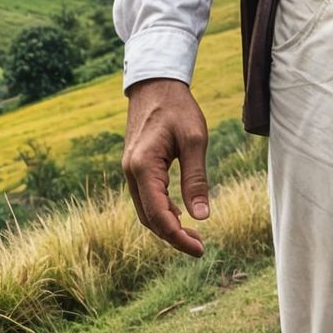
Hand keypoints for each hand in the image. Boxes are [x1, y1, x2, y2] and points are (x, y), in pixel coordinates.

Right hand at [122, 77, 210, 256]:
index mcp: (143, 167)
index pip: (159, 215)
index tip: (200, 249)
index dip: (178, 238)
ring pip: (145, 210)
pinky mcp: (135, 166)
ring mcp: (130, 170)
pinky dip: (161, 210)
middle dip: (173, 236)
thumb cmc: (177, 107)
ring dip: (166, 226)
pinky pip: (145, 197)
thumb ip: (196, 179)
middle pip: (148, 219)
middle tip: (200, 246)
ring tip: (192, 234)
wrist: (155, 83)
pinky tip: (180, 213)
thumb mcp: (194, 139)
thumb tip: (202, 216)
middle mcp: (130, 172)